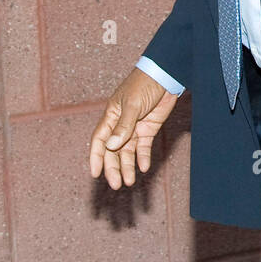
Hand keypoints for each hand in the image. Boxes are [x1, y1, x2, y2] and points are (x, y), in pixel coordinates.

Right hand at [89, 68, 180, 188]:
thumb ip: (123, 126)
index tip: (95, 174)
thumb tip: (111, 147)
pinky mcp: (149, 129)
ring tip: (130, 181)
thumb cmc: (143, 85)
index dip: (96, 157)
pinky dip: (143, 157)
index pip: (99, 141)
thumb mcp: (132, 105)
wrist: (165, 76)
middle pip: (113, 151)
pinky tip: (144, 167)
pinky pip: (143, 147)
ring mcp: (135, 128)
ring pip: (128, 152)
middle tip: (116, 185)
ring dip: (128, 166)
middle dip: (113, 168)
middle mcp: (120, 125)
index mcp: (110, 116)